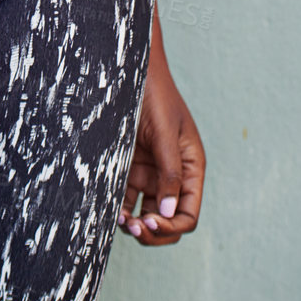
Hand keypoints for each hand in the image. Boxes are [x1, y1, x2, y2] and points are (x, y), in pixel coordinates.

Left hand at [117, 52, 205, 246]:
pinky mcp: (129, 167)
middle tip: (134, 228)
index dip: (172, 225)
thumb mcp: (164, 132)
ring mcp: (150, 173)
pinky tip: (111, 212)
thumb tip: (168, 213)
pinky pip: (126, 198)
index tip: (151, 222)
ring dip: (136, 225)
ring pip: (146, 213)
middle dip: (155, 231)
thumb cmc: (154, 94)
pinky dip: (121, 210)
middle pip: (168, 219)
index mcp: (190, 168)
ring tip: (121, 223)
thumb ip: (169, 172)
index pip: (188, 213)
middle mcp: (172, 176)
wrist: (131, 69)